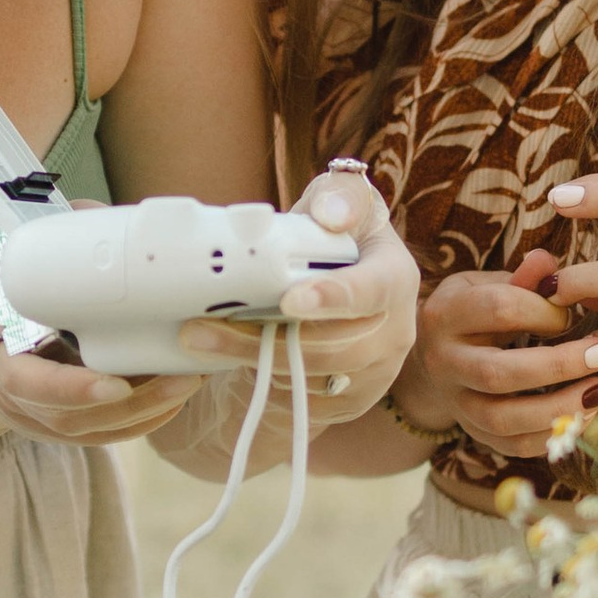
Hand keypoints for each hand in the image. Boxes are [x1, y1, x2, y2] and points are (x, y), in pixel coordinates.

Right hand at [0, 255, 199, 450]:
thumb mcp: (3, 259)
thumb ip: (54, 241)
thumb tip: (112, 220)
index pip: (26, 382)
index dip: (71, 389)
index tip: (117, 384)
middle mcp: (15, 394)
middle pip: (72, 416)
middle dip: (133, 404)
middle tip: (181, 377)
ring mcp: (34, 415)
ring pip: (92, 430)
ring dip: (147, 412)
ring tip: (188, 381)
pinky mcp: (55, 424)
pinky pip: (100, 435)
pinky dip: (139, 422)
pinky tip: (173, 398)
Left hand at [174, 167, 419, 425]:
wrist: (337, 293)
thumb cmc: (337, 239)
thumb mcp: (342, 204)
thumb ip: (340, 196)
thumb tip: (332, 213)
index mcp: (396, 277)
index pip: (373, 290)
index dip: (333, 297)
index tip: (289, 300)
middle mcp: (395, 332)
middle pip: (332, 348)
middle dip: (263, 339)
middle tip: (203, 328)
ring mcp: (375, 373)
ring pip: (308, 378)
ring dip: (250, 358)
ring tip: (201, 337)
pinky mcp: (348, 401)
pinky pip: (301, 400)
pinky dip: (262, 378)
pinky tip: (229, 354)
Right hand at [386, 250, 597, 461]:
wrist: (433, 354)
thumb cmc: (475, 311)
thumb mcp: (488, 283)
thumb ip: (523, 278)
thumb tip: (549, 264)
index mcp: (446, 314)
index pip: (498, 310)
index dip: (544, 312)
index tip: (572, 314)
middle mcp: (443, 361)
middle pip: (498, 373)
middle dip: (558, 366)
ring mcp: (455, 401)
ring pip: (502, 418)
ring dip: (558, 409)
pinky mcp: (471, 430)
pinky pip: (510, 445)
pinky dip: (550, 436)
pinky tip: (583, 416)